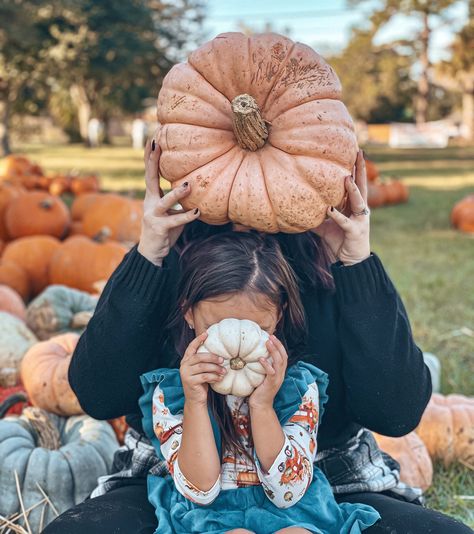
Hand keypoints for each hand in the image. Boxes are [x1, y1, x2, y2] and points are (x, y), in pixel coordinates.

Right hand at [137, 133, 199, 265]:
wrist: (152, 251)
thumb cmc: (165, 229)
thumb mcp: (173, 211)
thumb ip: (181, 201)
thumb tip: (198, 186)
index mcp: (152, 197)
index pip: (151, 173)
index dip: (151, 157)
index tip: (153, 139)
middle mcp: (149, 203)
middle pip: (149, 179)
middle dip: (152, 161)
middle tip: (157, 144)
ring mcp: (153, 215)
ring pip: (164, 202)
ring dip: (176, 194)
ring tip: (188, 185)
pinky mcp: (159, 228)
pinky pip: (175, 221)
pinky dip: (187, 216)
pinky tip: (198, 212)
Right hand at [180, 332, 226, 406]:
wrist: (195, 400)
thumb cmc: (201, 383)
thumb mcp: (201, 370)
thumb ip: (204, 361)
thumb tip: (218, 353)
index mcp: (186, 360)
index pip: (191, 347)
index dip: (198, 340)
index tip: (206, 333)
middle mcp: (184, 366)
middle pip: (199, 357)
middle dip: (212, 357)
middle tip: (222, 359)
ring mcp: (185, 374)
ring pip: (203, 367)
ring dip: (215, 368)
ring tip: (224, 371)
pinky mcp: (190, 382)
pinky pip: (204, 376)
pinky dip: (214, 376)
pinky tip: (219, 378)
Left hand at [249, 335, 287, 409]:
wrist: (260, 405)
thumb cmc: (259, 390)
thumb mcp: (262, 376)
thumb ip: (262, 367)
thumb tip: (254, 355)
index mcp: (279, 372)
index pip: (283, 356)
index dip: (279, 346)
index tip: (273, 337)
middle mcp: (281, 374)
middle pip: (283, 356)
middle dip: (278, 345)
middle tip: (271, 336)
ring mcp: (277, 379)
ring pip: (279, 362)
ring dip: (274, 351)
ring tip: (268, 342)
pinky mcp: (272, 384)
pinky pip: (271, 373)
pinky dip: (267, 365)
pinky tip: (261, 359)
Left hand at [312, 150, 370, 265]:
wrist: (350, 262)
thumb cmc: (339, 241)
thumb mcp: (324, 226)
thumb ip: (314, 217)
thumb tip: (294, 210)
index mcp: (353, 206)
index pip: (355, 183)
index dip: (354, 168)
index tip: (353, 151)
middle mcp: (360, 210)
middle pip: (362, 185)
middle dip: (361, 169)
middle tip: (359, 152)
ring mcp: (360, 220)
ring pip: (358, 201)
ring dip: (353, 189)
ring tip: (346, 177)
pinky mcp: (356, 232)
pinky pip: (345, 222)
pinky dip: (337, 216)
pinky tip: (329, 209)